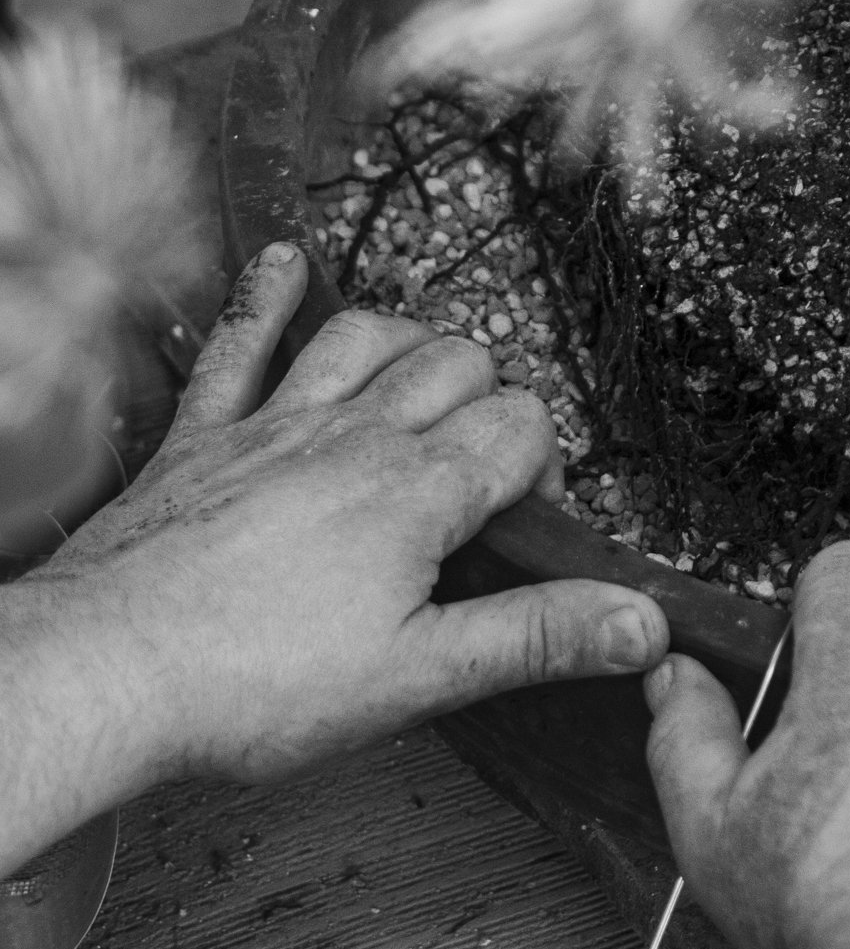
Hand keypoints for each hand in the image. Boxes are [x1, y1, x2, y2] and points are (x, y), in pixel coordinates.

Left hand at [31, 241, 669, 785]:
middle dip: (492, 398)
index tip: (525, 524)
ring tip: (430, 377)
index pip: (523, 428)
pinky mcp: (204, 436)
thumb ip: (537, 637)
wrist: (105, 669)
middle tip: (486, 467)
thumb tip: (644, 621)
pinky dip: (270, 297)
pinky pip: (243, 342)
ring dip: (411, 342)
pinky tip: (288, 264)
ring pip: (368, 337)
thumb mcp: (419, 678)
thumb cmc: (253, 685)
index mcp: (417, 493)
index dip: (545, 467)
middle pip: (458, 364)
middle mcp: (353, 436)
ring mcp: (274, 425)